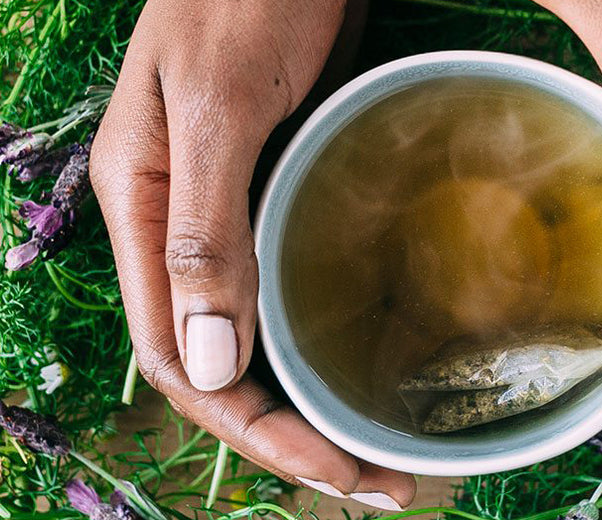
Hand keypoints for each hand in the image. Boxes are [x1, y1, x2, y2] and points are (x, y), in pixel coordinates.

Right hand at [89, 0, 414, 507]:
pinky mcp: (273, 192)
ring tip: (374, 446)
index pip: (179, 362)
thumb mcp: (220, 106)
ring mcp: (228, 214)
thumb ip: (203, 228)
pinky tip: (364, 360)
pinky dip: (320, 338)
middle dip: (290, 435)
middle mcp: (180, 230)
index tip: (333, 470)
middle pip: (219, 365)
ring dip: (306, 398)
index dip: (253, 431)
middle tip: (374, 480)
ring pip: (251, 336)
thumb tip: (204, 364)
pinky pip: (285, 288)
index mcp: (146, 215)